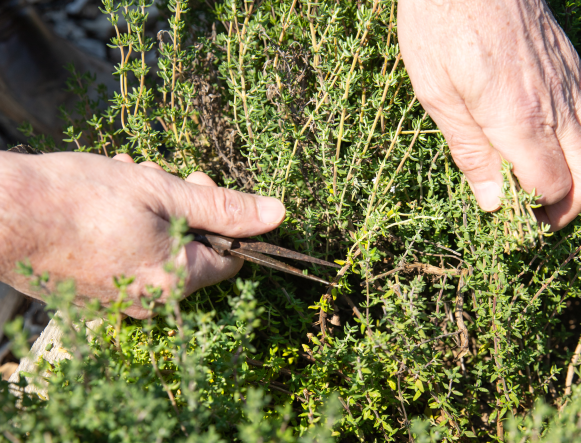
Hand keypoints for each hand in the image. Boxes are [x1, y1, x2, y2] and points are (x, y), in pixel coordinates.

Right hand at [0, 151, 285, 317]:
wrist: (1, 216)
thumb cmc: (81, 199)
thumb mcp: (164, 191)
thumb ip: (224, 207)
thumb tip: (277, 214)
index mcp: (177, 279)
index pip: (230, 257)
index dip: (223, 218)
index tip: (198, 184)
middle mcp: (151, 300)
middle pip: (193, 250)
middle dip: (184, 207)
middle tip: (158, 176)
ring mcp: (120, 301)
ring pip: (159, 248)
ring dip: (153, 210)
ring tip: (126, 179)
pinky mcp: (94, 294)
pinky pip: (129, 259)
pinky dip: (127, 228)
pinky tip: (106, 199)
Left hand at [398, 0, 580, 229]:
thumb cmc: (440, 26)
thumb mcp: (437, 96)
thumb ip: (470, 152)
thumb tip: (494, 203)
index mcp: (517, 119)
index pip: (552, 186)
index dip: (538, 212)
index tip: (517, 220)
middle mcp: (554, 104)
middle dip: (571, 205)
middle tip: (540, 214)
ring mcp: (568, 81)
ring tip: (548, 179)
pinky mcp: (570, 62)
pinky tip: (560, 136)